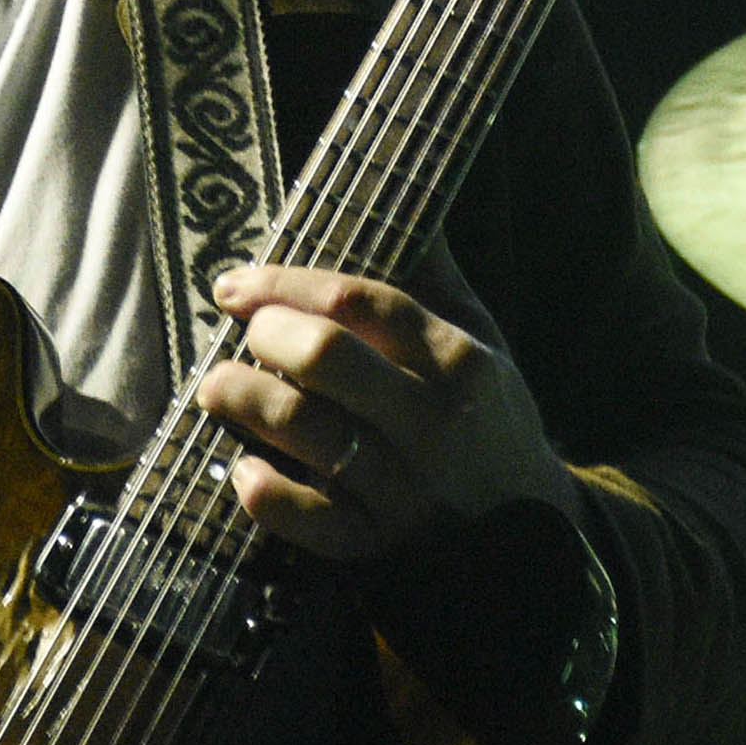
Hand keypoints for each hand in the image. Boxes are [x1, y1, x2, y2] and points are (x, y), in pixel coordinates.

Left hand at [194, 265, 578, 560]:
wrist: (530, 530)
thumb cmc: (487, 417)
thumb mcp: (482, 341)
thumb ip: (435, 279)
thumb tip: (403, 201)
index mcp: (457, 360)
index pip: (359, 301)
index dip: (286, 283)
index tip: (238, 283)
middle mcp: (433, 421)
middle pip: (325, 358)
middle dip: (265, 334)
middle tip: (241, 332)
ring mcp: (405, 487)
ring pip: (304, 432)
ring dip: (243, 400)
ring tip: (216, 388)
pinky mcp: (378, 543)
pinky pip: (306, 521)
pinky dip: (264, 493)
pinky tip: (243, 469)